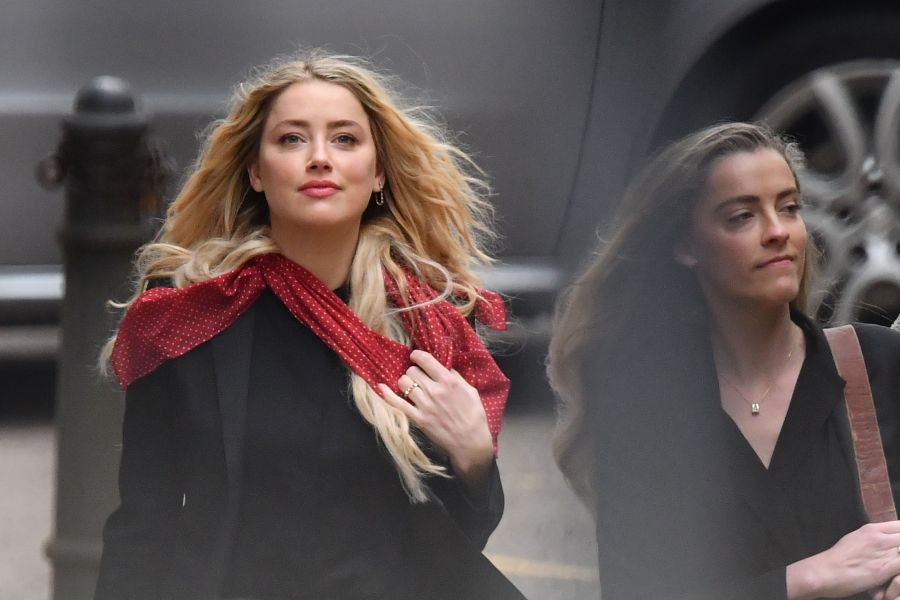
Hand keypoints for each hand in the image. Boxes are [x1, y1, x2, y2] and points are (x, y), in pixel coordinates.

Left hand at [378, 350, 493, 492]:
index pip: (425, 360)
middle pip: (412, 371)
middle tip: (418, 376)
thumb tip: (442, 366)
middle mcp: (434, 391)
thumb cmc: (473, 415)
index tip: (416, 356)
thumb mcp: (470, 390)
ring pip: (403, 383)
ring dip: (406, 382)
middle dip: (414, 371)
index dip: (417, 355)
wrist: (470, 441)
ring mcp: (424, 405)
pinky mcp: (417, 418)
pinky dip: (387, 394)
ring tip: (411, 386)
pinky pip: (397, 403)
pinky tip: (382, 387)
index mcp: (448, 382)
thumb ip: (455, 376)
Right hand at [787, 521, 899, 598]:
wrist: (826, 571)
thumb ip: (871, 537)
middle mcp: (879, 539)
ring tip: (892, 566)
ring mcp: (882, 554)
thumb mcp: (854, 538)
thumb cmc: (837, 558)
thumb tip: (883, 538)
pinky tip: (894, 574)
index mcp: (871, 530)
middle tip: (895, 555)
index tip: (898, 542)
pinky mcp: (883, 570)